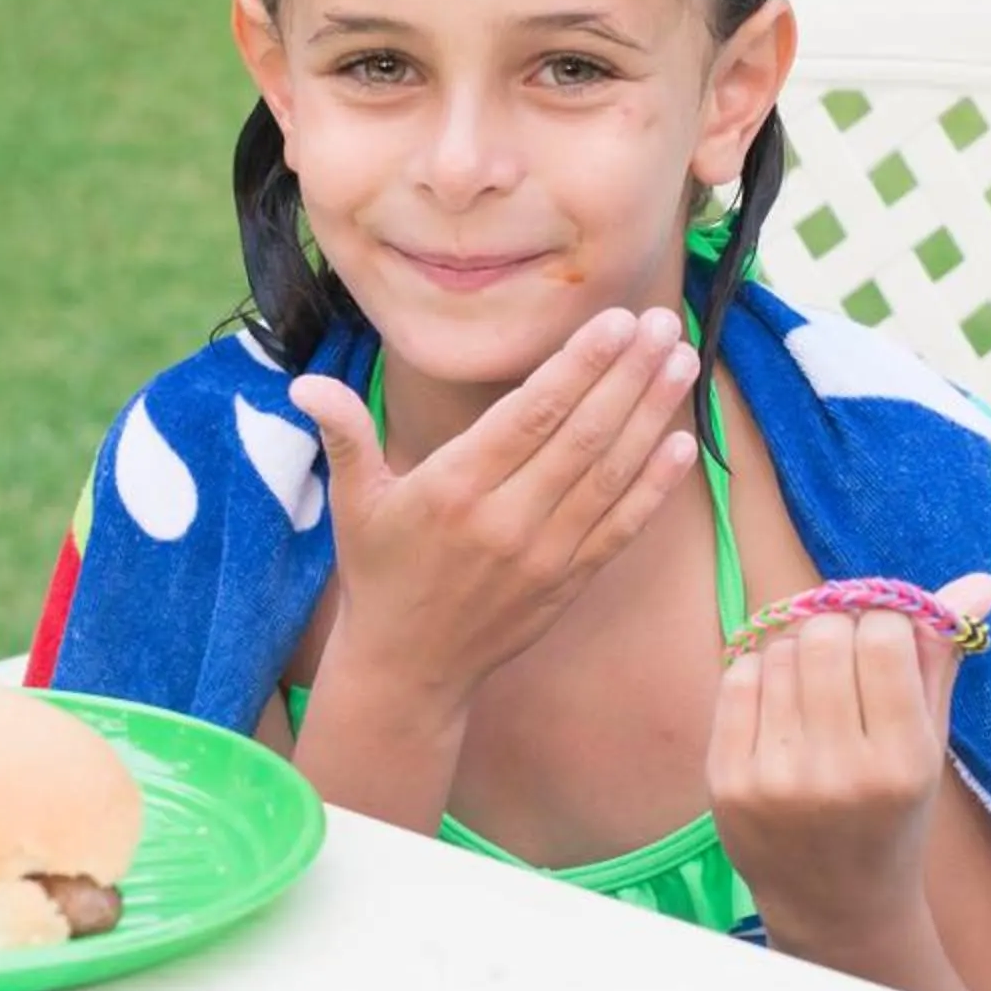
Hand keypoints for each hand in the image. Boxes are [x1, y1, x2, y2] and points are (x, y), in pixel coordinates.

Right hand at [289, 305, 699, 710]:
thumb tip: (305, 384)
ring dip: (653, 415)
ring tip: (683, 362)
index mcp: (454, 488)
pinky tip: (685, 444)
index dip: (579, 365)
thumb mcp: (352, 501)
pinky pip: (622, 527)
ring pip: (611, 474)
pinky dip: (656, 486)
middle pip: (582, 436)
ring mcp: (545, 555)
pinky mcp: (570, 582)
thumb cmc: (380, 572)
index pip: (531, 414)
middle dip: (629, 375)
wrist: (408, 668)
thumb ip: (344, 435)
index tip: (617, 322)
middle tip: (665, 325)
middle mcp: (506, 520)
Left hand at [708, 574, 990, 958]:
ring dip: (797, 652)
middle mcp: (838, 772)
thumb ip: (942, 659)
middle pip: (823, 634)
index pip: (883, 636)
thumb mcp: (929, 746)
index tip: (885, 644)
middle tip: (847, 660)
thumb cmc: (892, 815)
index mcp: (902, 763)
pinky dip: (759, 674)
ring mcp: (775, 778)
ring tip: (816, 691)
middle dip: (838, 631)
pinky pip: (736, 677)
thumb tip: (979, 582)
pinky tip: (782, 706)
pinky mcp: (726, 782)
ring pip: (778, 650)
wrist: (835, 906)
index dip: (883, 624)